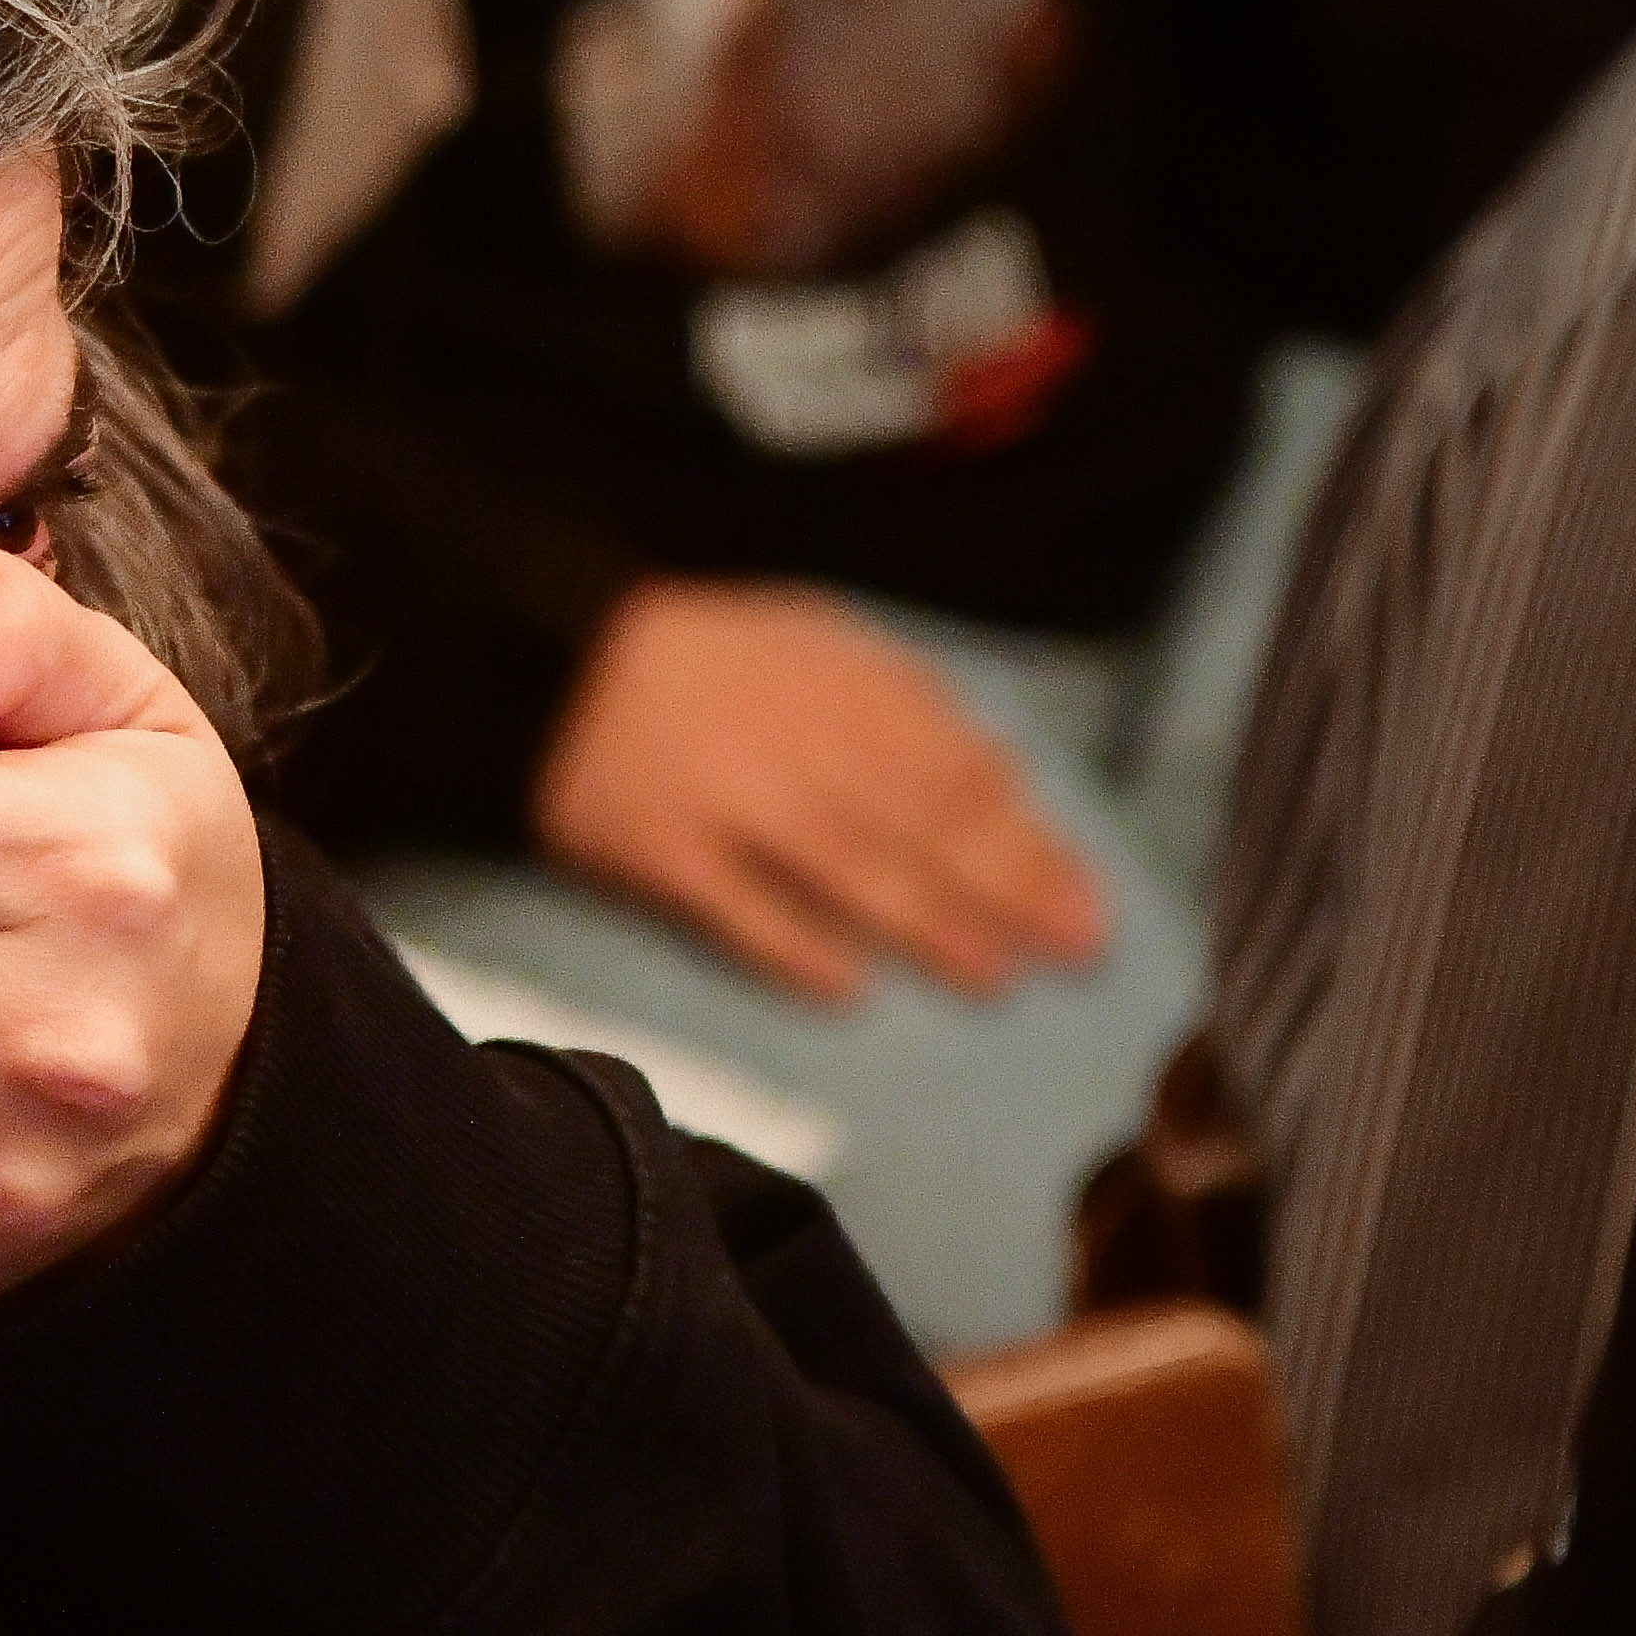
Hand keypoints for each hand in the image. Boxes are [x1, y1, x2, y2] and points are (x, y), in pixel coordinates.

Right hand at [535, 582, 1111, 1006]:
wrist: (550, 660)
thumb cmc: (708, 661)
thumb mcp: (821, 643)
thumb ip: (911, 703)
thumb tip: (1007, 776)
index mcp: (844, 686)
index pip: (960, 772)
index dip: (1029, 839)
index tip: (1084, 895)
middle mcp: (800, 743)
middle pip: (923, 829)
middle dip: (1008, 894)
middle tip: (1072, 956)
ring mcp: (729, 803)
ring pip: (850, 874)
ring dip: (931, 930)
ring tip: (992, 981)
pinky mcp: (661, 855)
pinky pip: (741, 914)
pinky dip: (798, 953)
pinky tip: (852, 992)